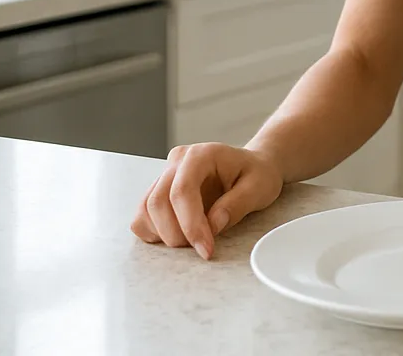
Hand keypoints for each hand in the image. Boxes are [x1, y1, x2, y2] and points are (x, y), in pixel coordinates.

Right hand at [130, 142, 283, 259]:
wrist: (252, 168)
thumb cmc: (257, 174)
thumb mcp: (260, 187)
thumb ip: (237, 204)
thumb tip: (213, 224)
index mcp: (202, 154)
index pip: (182, 191)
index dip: (190, 224)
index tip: (206, 249)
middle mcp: (177, 160)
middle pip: (158, 202)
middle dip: (177, 234)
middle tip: (202, 248)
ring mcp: (164, 174)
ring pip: (145, 210)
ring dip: (165, 235)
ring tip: (194, 241)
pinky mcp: (158, 191)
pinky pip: (143, 216)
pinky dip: (155, 233)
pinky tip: (180, 236)